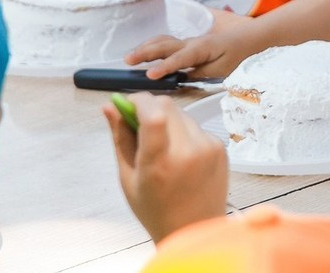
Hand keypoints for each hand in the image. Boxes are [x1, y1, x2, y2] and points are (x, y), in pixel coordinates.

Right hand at [102, 92, 227, 243]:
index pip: (153, 115)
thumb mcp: (128, 178)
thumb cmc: (154, 208)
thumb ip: (120, 138)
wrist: (194, 228)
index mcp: (160, 163)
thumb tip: (109, 107)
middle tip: (137, 119)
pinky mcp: (220, 146)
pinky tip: (179, 155)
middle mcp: (188, 151)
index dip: (138, 101)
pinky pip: (196, 127)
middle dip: (149, 106)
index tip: (126, 102)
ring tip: (160, 146)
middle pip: (168, 106)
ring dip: (167, 120)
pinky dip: (183, 132)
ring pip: (182, 114)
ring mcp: (208, 147)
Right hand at [125, 14, 261, 80]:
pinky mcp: (189, 45)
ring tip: (130, 57)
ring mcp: (190, 42)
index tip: (150, 75)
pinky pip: (168, 43)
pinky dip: (153, 47)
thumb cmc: (239, 54)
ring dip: (146, 48)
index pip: (180, 58)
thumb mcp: (223, 68)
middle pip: (166, 45)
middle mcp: (193, 42)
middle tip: (127, 61)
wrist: (252, 38)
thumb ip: (200, 72)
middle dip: (146, 52)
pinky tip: (144, 53)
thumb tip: (180, 78)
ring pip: (165, 41)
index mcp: (202, 48)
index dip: (164, 66)